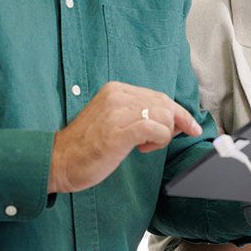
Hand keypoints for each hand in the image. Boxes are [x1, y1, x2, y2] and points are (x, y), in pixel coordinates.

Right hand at [48, 81, 202, 193]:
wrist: (58, 161)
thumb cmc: (86, 146)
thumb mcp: (111, 119)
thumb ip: (135, 114)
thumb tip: (169, 119)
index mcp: (115, 90)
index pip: (158, 96)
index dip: (179, 112)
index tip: (192, 126)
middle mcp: (117, 96)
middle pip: (164, 104)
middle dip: (176, 124)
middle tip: (168, 140)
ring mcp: (117, 112)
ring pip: (163, 116)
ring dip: (163, 135)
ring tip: (145, 146)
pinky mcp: (118, 131)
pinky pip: (155, 130)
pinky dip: (158, 141)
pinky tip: (142, 149)